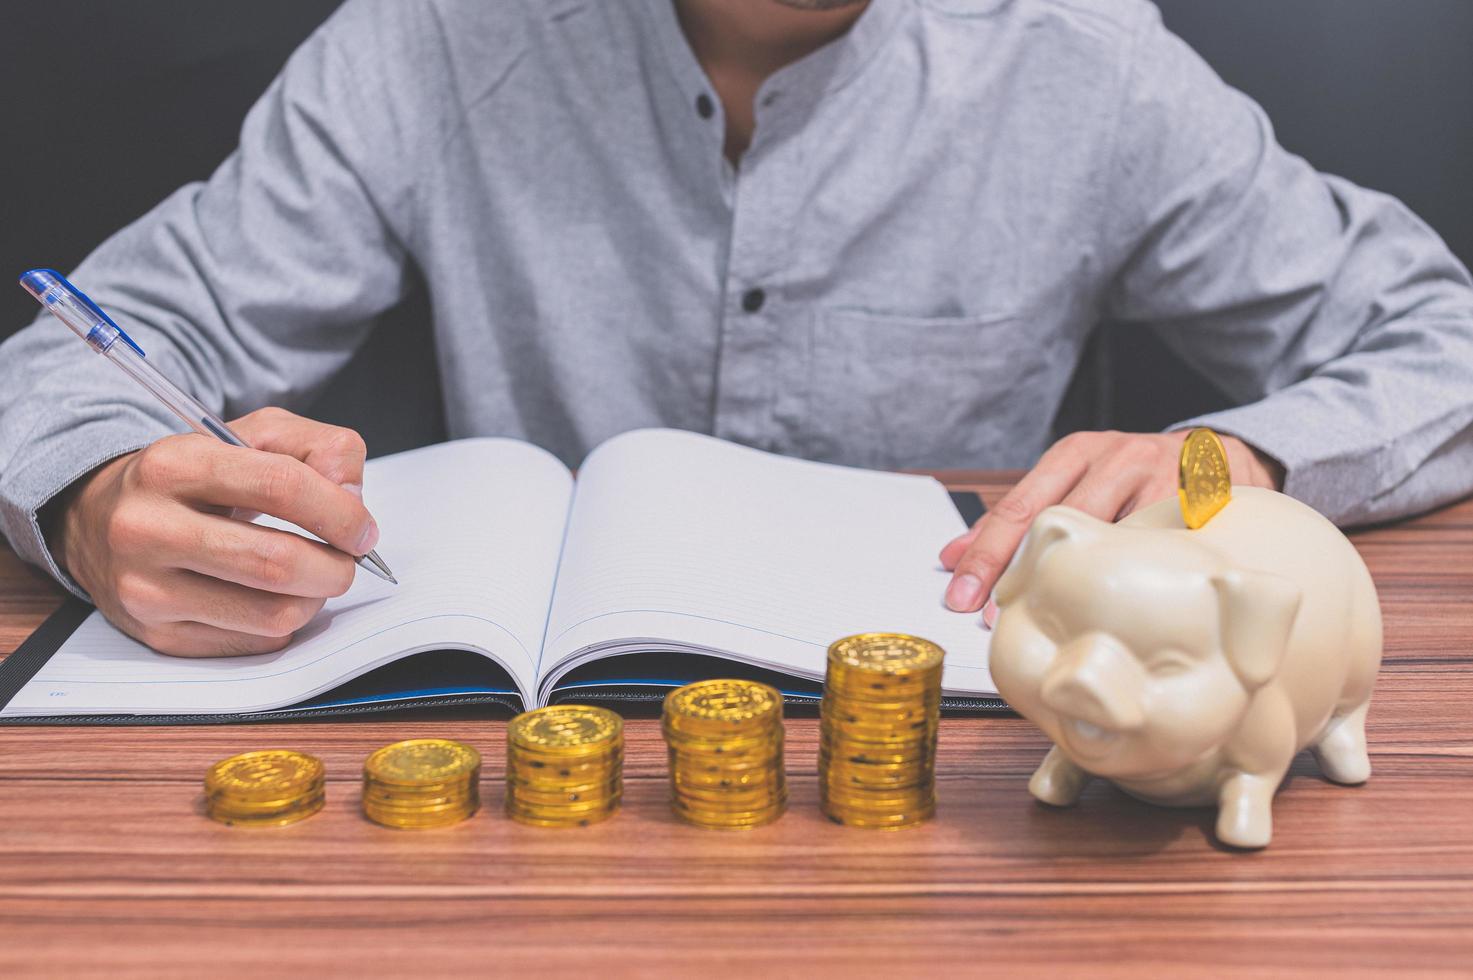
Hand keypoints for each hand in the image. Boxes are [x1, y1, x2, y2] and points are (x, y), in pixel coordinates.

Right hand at [49, 408, 377, 656]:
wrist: (103, 520)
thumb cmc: (197, 478)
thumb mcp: (254, 437)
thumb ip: (320, 448)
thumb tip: (352, 498)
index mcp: (174, 463)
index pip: (282, 487)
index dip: (341, 513)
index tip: (363, 531)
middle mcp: (148, 527)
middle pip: (278, 563)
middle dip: (336, 566)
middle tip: (346, 560)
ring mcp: (146, 589)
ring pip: (272, 614)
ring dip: (314, 599)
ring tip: (311, 578)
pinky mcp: (157, 635)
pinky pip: (255, 643)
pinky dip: (282, 623)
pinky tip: (271, 597)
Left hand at [939, 430, 1283, 624]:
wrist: (1219, 458)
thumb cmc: (1133, 477)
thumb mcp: (1076, 482)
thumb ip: (1021, 517)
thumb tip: (955, 554)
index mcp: (1077, 452)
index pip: (1020, 505)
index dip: (986, 551)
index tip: (960, 589)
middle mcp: (1116, 458)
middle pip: (1055, 519)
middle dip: (1015, 569)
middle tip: (987, 614)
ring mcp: (1160, 481)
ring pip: (1108, 536)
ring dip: (1074, 582)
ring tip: (1046, 619)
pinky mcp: (1199, 507)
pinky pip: (1157, 550)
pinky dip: (1132, 580)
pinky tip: (1114, 610)